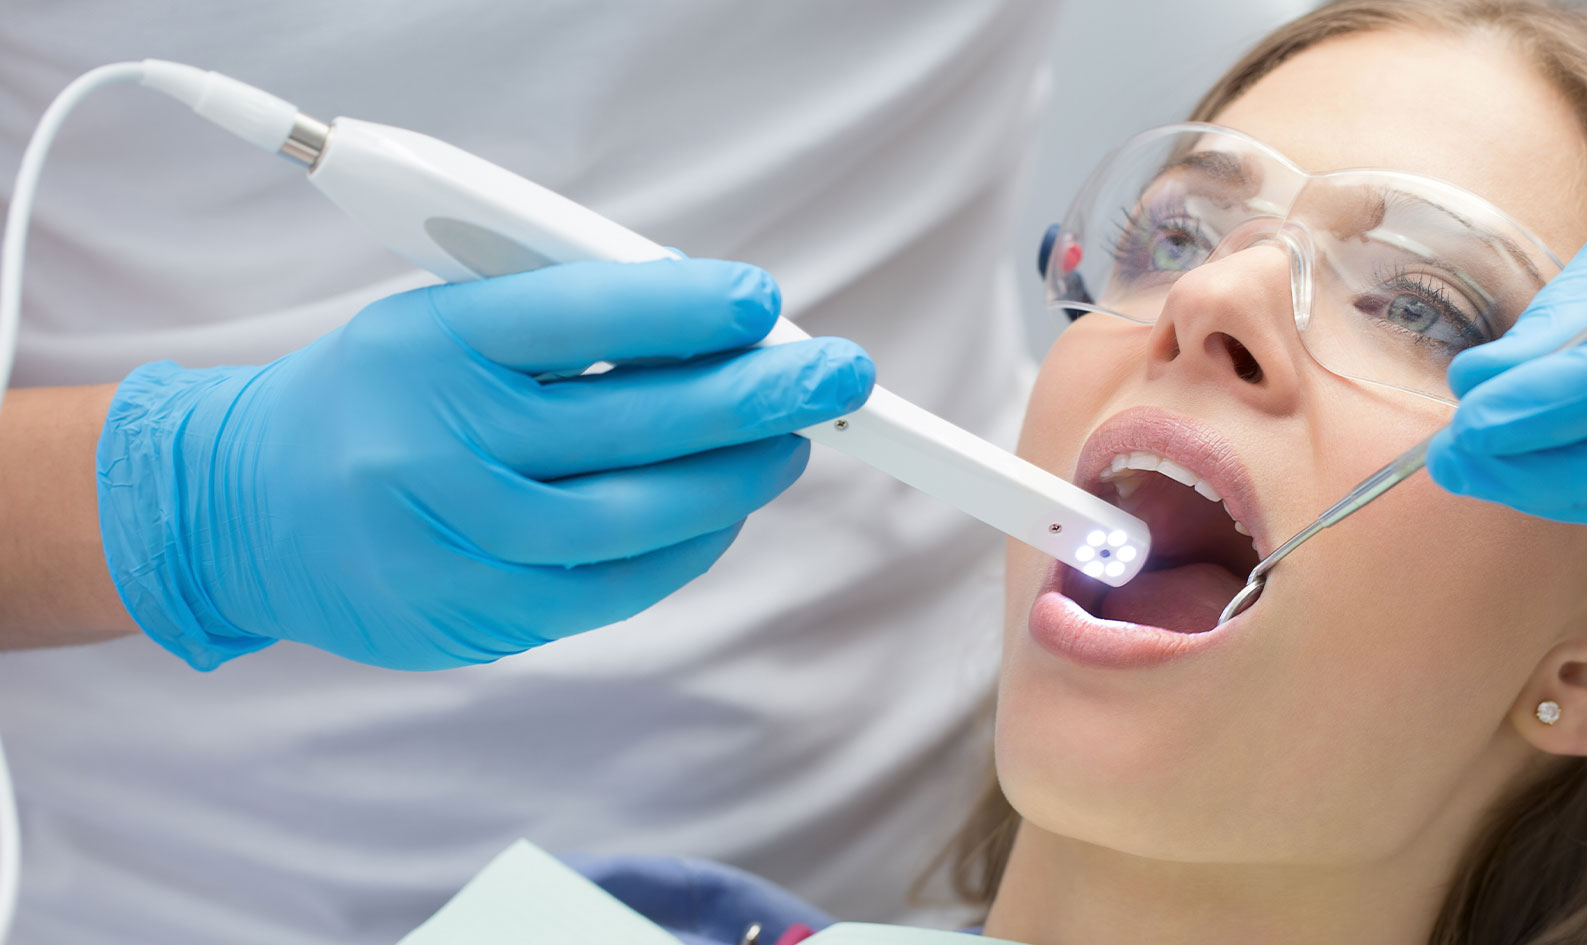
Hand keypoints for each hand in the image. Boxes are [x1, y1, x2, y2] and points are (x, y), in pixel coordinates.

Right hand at [97, 259, 872, 669]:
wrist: (245, 507)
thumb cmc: (377, 395)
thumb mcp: (443, 322)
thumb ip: (563, 319)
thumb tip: (716, 326)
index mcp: (428, 342)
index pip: (573, 313)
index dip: (677, 308)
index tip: (761, 300)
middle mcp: (436, 440)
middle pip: (627, 421)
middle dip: (754, 396)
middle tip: (837, 376)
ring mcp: (454, 538)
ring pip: (633, 516)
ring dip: (735, 479)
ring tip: (792, 443)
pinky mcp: (472, 613)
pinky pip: (612, 588)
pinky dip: (686, 548)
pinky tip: (726, 510)